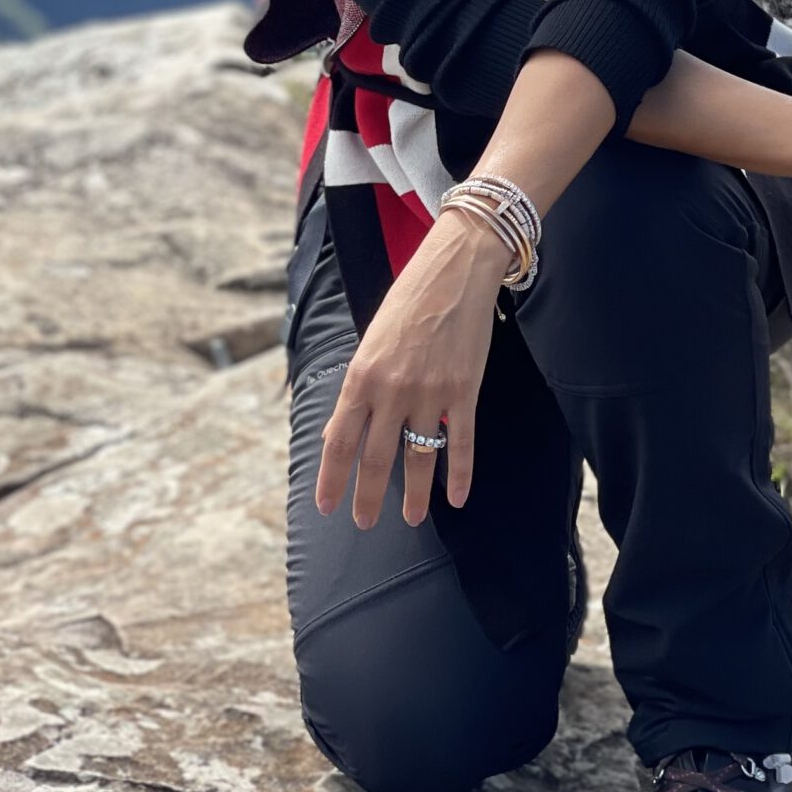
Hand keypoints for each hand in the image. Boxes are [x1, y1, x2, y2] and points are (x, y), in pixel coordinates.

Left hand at [314, 206, 510, 527]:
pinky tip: (456, 498)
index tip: (327, 506)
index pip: (340, 441)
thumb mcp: (371, 340)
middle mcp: (392, 390)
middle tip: (365, 523)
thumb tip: (343, 430)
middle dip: (369, 497)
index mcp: (361, 375)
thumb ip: (359, 386)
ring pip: (419, 458)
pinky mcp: (464, 391)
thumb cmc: (410, 298)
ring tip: (410, 518)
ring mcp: (430, 393)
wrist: (457, 268)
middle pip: (376, 459)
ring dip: (414, 495)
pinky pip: (461, 444)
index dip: (332, 479)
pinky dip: (459, 474)